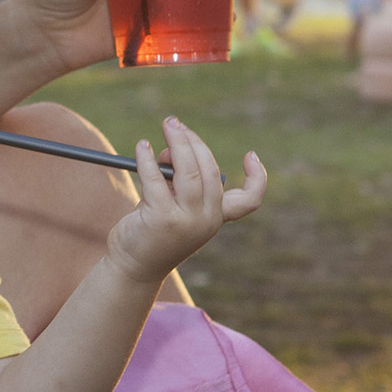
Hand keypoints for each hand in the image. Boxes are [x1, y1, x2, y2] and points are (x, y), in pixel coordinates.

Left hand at [103, 116, 266, 283]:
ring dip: (177, 142)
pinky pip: (156, 178)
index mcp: (216, 217)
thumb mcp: (171, 202)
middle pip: (210, 170)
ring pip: (188, 170)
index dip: (257, 177)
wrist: (133, 268)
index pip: (249, 200)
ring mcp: (187, 221)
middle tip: (175, 124)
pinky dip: (148, 158)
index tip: (250, 155)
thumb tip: (168, 148)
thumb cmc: (152, 232)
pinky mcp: (162, 219)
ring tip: (167, 125)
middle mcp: (207, 220)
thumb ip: (176, 177)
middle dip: (193, 141)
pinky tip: (142, 147)